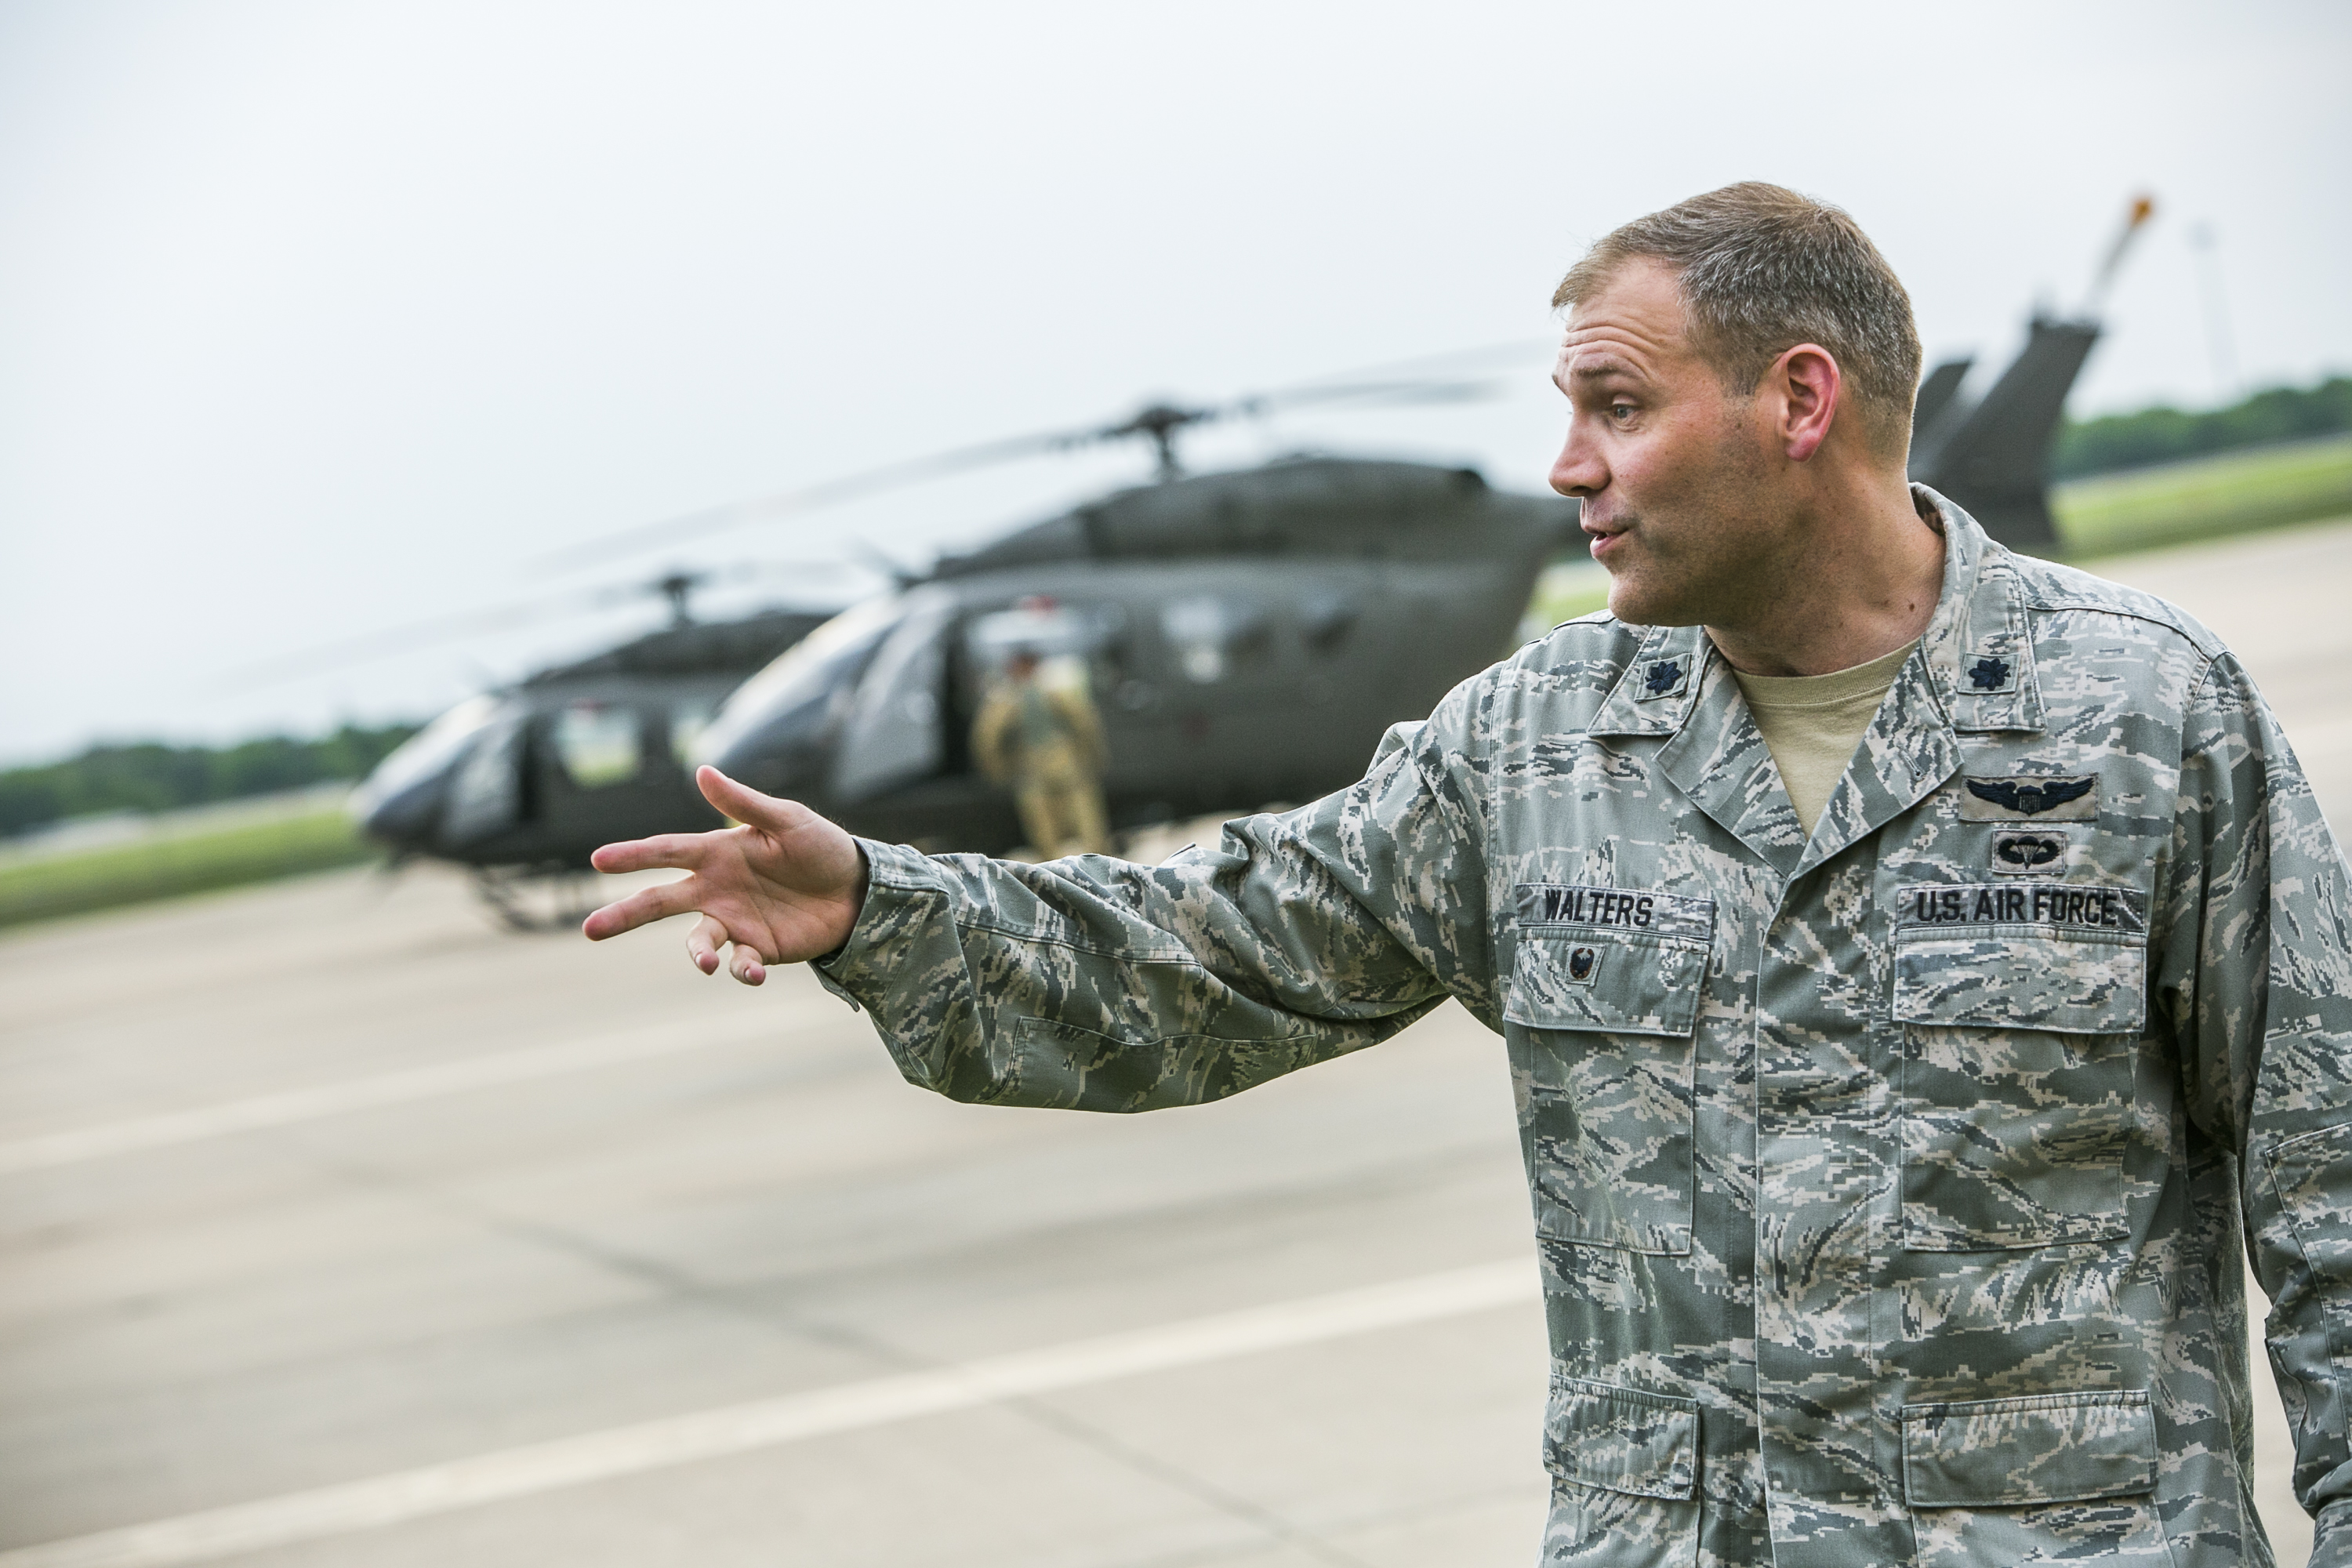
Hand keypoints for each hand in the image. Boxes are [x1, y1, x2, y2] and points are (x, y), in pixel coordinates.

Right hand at [581, 767, 866, 985]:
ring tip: (704, 961)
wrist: (858, 890)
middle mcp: (716, 889)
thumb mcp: (787, 820)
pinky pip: (740, 963)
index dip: (633, 855)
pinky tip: (753, 972)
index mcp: (718, 853)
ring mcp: (734, 921)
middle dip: (625, 914)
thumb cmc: (820, 847)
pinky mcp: (758, 949)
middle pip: (660, 901)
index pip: (667, 852)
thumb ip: (744, 803)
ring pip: (698, 939)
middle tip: (591, 929)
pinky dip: (742, 970)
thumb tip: (702, 770)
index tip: (598, 860)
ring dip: (697, 951)